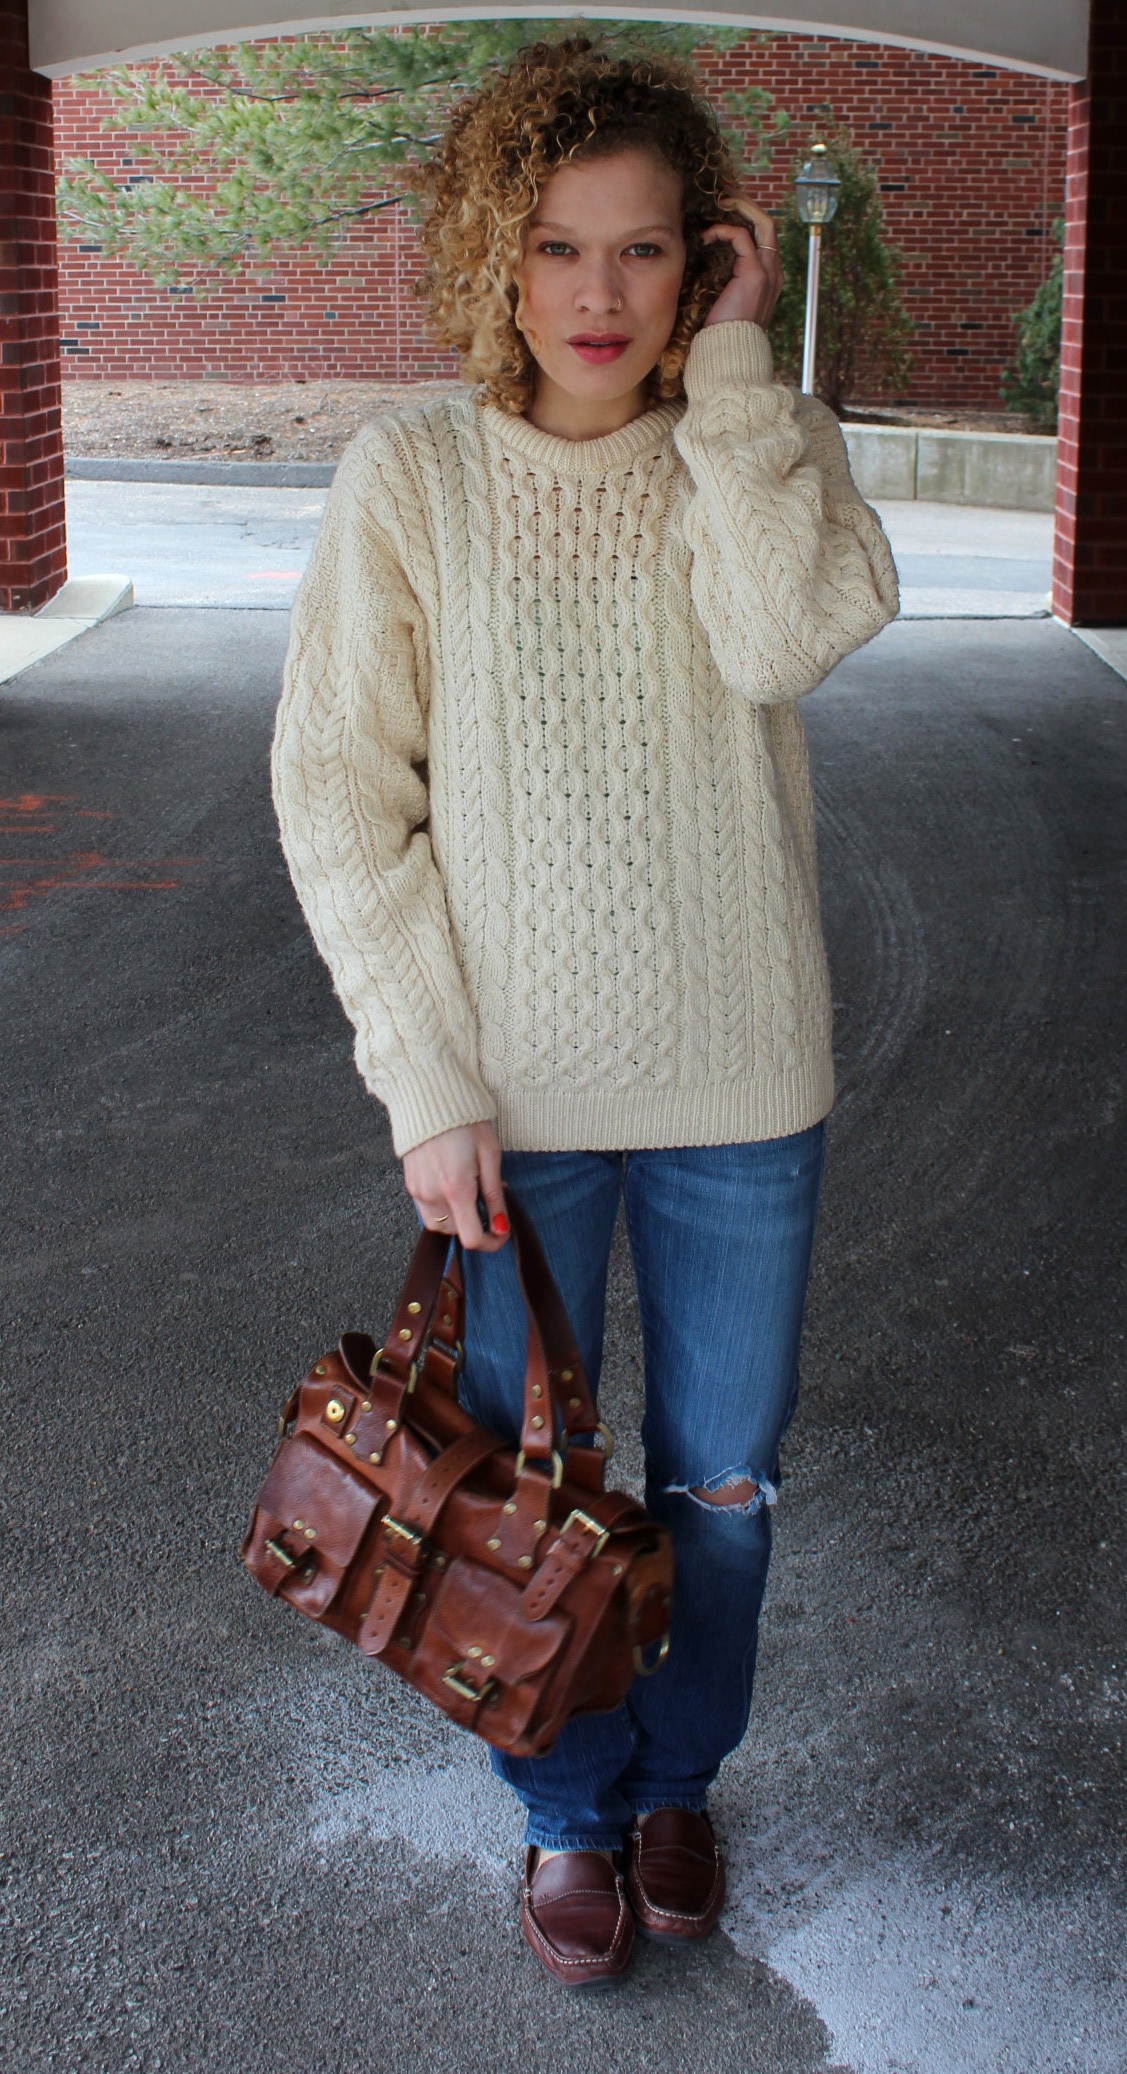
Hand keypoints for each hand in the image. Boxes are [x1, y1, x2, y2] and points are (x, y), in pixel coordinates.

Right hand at [402, 1120, 508, 1250]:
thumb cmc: (464, 1120)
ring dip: (456, 1219)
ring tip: (468, 1191)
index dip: (491, 1242)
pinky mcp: (409, 1183)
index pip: (472, 1238)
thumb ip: (494, 1195)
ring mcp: (417, 1190)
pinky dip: (441, 1206)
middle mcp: (432, 1194)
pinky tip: (452, 1184)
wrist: (428, 1096)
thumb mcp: (490, 1154)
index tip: (501, 1231)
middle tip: (486, 1199)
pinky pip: (426, 1208)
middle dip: (473, 1225)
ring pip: (439, 1224)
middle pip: (455, 1232)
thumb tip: (500, 1226)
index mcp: (457, 1189)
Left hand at [700, 192, 782, 329]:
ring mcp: (768, 272)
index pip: (764, 235)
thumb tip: (704, 260)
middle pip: (768, 223)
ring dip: (739, 206)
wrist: (730, 354)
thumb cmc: (722, 332)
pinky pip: (742, 237)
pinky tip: (707, 235)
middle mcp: (774, 271)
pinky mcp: (755, 274)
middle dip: (746, 203)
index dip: (747, 217)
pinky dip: (724, 230)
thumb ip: (725, 278)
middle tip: (723, 192)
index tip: (724, 208)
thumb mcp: (725, 300)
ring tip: (719, 202)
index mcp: (769, 277)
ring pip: (762, 222)